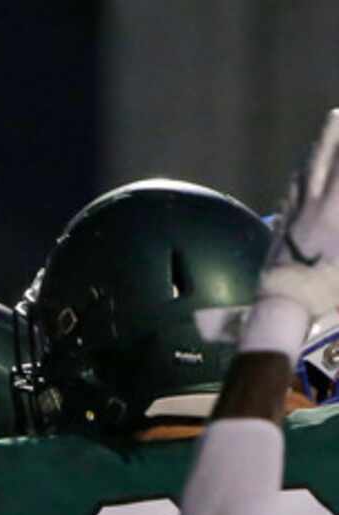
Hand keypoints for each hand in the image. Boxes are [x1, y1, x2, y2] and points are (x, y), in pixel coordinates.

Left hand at [266, 108, 338, 318]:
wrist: (285, 303)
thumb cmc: (330, 283)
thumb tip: (336, 201)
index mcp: (337, 205)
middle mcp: (314, 202)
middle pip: (323, 158)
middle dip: (333, 132)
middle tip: (337, 113)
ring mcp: (293, 213)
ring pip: (303, 173)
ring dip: (315, 152)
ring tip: (323, 137)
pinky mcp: (279, 228)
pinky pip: (289, 194)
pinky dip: (298, 178)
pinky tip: (299, 175)